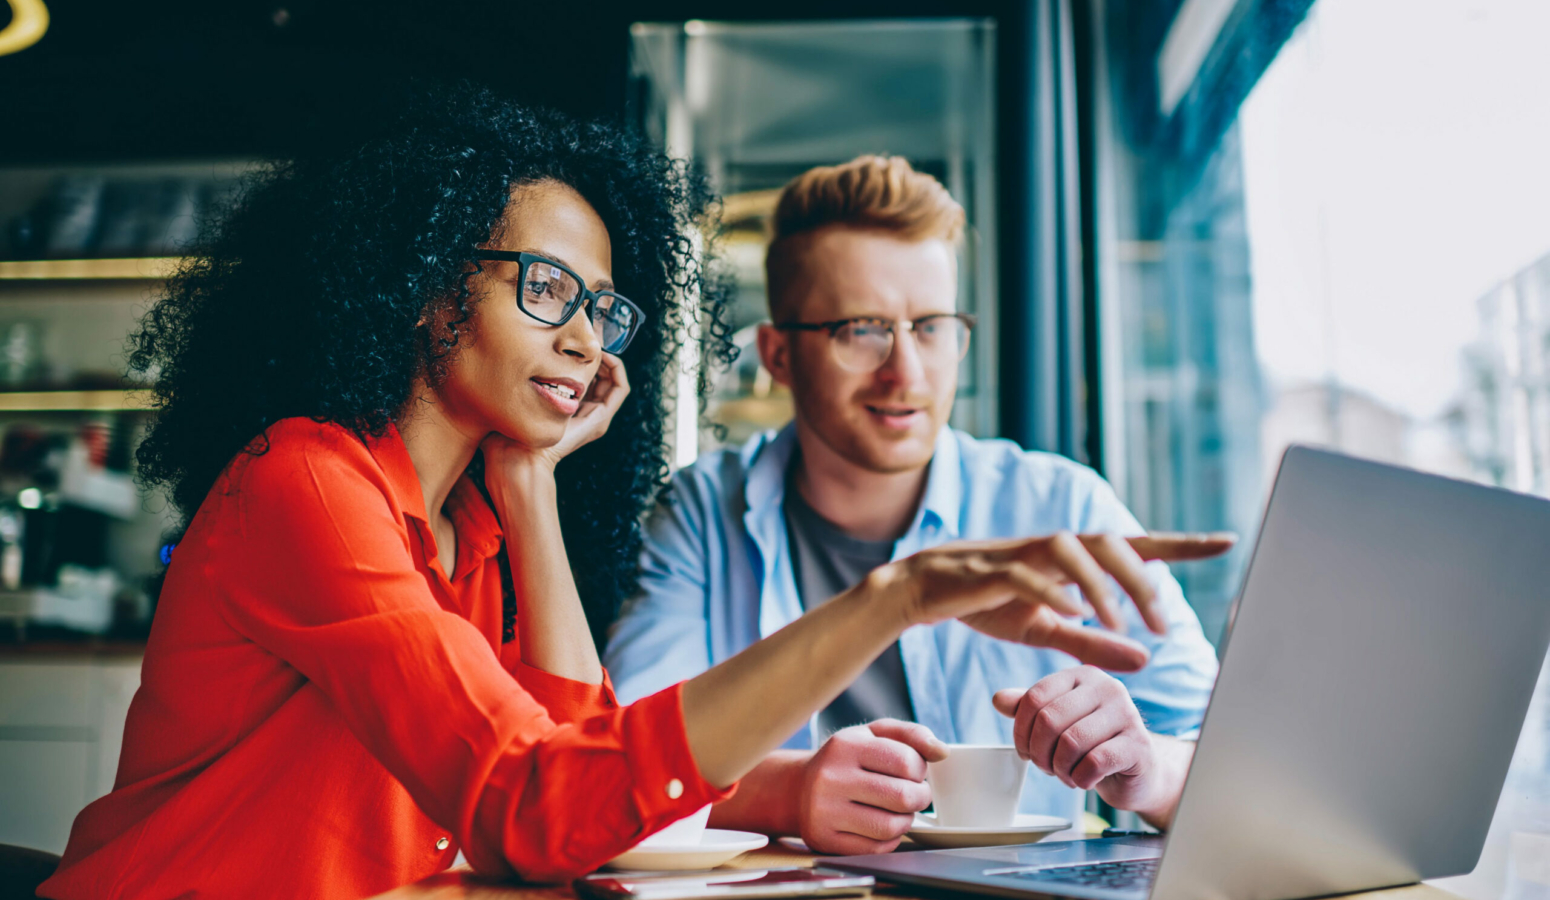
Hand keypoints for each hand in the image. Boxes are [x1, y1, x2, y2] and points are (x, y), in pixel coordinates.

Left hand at [482, 352, 629, 479]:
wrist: (519, 455)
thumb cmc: (510, 429)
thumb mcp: (517, 396)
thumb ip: (521, 381)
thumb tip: (514, 356)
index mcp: (569, 408)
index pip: (586, 377)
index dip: (584, 357)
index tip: (572, 340)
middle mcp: (586, 413)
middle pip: (602, 376)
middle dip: (596, 354)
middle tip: (586, 337)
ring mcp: (596, 417)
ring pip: (613, 379)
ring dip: (608, 358)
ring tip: (594, 344)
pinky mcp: (601, 418)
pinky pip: (621, 387)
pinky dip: (617, 368)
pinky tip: (603, 355)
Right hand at [798, 720, 945, 854]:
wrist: (797, 789)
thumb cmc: (845, 760)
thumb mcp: (873, 734)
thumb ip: (911, 735)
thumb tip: (941, 751)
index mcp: (845, 746)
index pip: (906, 761)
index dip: (920, 770)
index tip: (913, 771)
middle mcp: (830, 778)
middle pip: (902, 797)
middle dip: (920, 797)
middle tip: (915, 794)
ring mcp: (824, 811)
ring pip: (891, 827)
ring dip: (906, 820)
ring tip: (899, 810)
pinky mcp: (824, 840)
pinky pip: (876, 848)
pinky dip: (889, 839)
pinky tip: (882, 825)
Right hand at [866, 532, 1233, 671]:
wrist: (922, 592)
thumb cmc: (986, 604)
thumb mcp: (1046, 629)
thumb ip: (1094, 642)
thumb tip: (1147, 659)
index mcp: (1071, 559)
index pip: (1134, 545)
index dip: (1180, 543)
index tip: (1226, 541)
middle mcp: (1052, 547)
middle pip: (1110, 541)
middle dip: (1143, 579)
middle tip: (1163, 625)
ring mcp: (1021, 553)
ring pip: (1072, 549)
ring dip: (1102, 584)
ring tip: (1120, 622)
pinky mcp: (989, 570)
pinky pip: (1027, 573)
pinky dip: (1053, 590)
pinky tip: (1072, 612)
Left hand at [993, 667, 1170, 816]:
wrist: (1138, 771)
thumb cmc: (1093, 744)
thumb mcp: (1059, 722)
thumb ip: (1030, 709)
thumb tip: (998, 699)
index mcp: (1082, 676)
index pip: (1035, 697)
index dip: (1021, 731)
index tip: (1025, 751)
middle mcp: (1107, 687)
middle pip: (1050, 720)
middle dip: (1039, 753)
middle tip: (1046, 767)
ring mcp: (1128, 714)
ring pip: (1071, 742)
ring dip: (1059, 769)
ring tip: (1066, 774)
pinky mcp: (1139, 745)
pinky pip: (1094, 763)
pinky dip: (1080, 779)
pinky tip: (1085, 780)